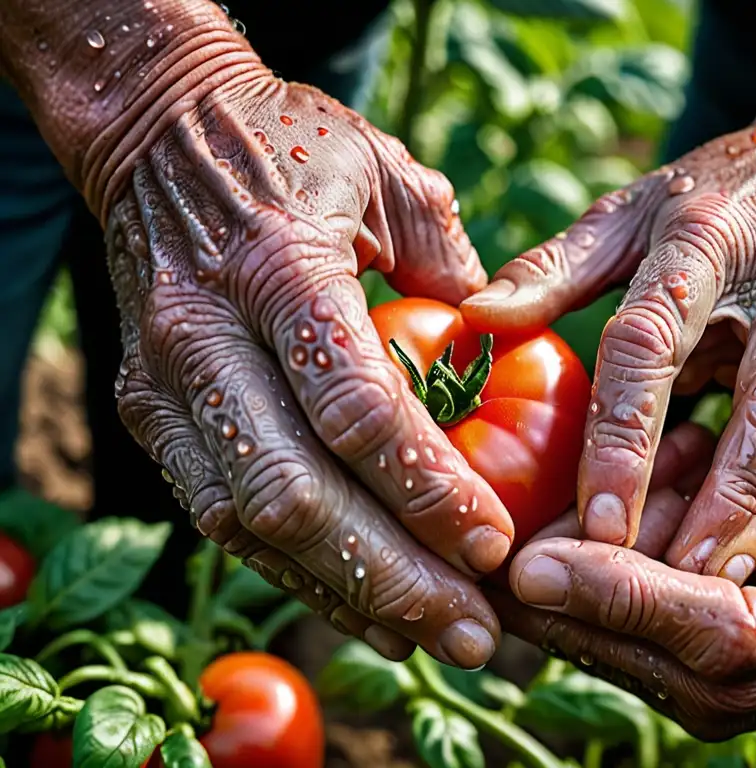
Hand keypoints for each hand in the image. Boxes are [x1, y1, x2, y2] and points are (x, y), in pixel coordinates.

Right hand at [109, 71, 513, 667]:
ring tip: (429, 638)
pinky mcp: (148, 412)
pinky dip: (293, 569)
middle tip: (474, 630)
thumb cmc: (292, 147)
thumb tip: (503, 349)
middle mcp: (206, 334)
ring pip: (247, 521)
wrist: (158, 133)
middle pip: (295, 489)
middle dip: (391, 574)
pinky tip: (360, 605)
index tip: (495, 542)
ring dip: (343, 593)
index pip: (354, 402)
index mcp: (278, 265)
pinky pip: (219, 514)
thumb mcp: (388, 178)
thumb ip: (450, 265)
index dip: (427, 486)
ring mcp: (163, 381)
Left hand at [462, 0, 755, 581]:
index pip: (654, 343)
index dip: (622, 436)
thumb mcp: (627, 213)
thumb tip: (474, 319)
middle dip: (710, 497)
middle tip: (658, 582)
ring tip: (706, 588)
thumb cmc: (704, 199)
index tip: (594, 522)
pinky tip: (750, 556)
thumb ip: (553, 267)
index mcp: (703, 239)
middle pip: (754, 401)